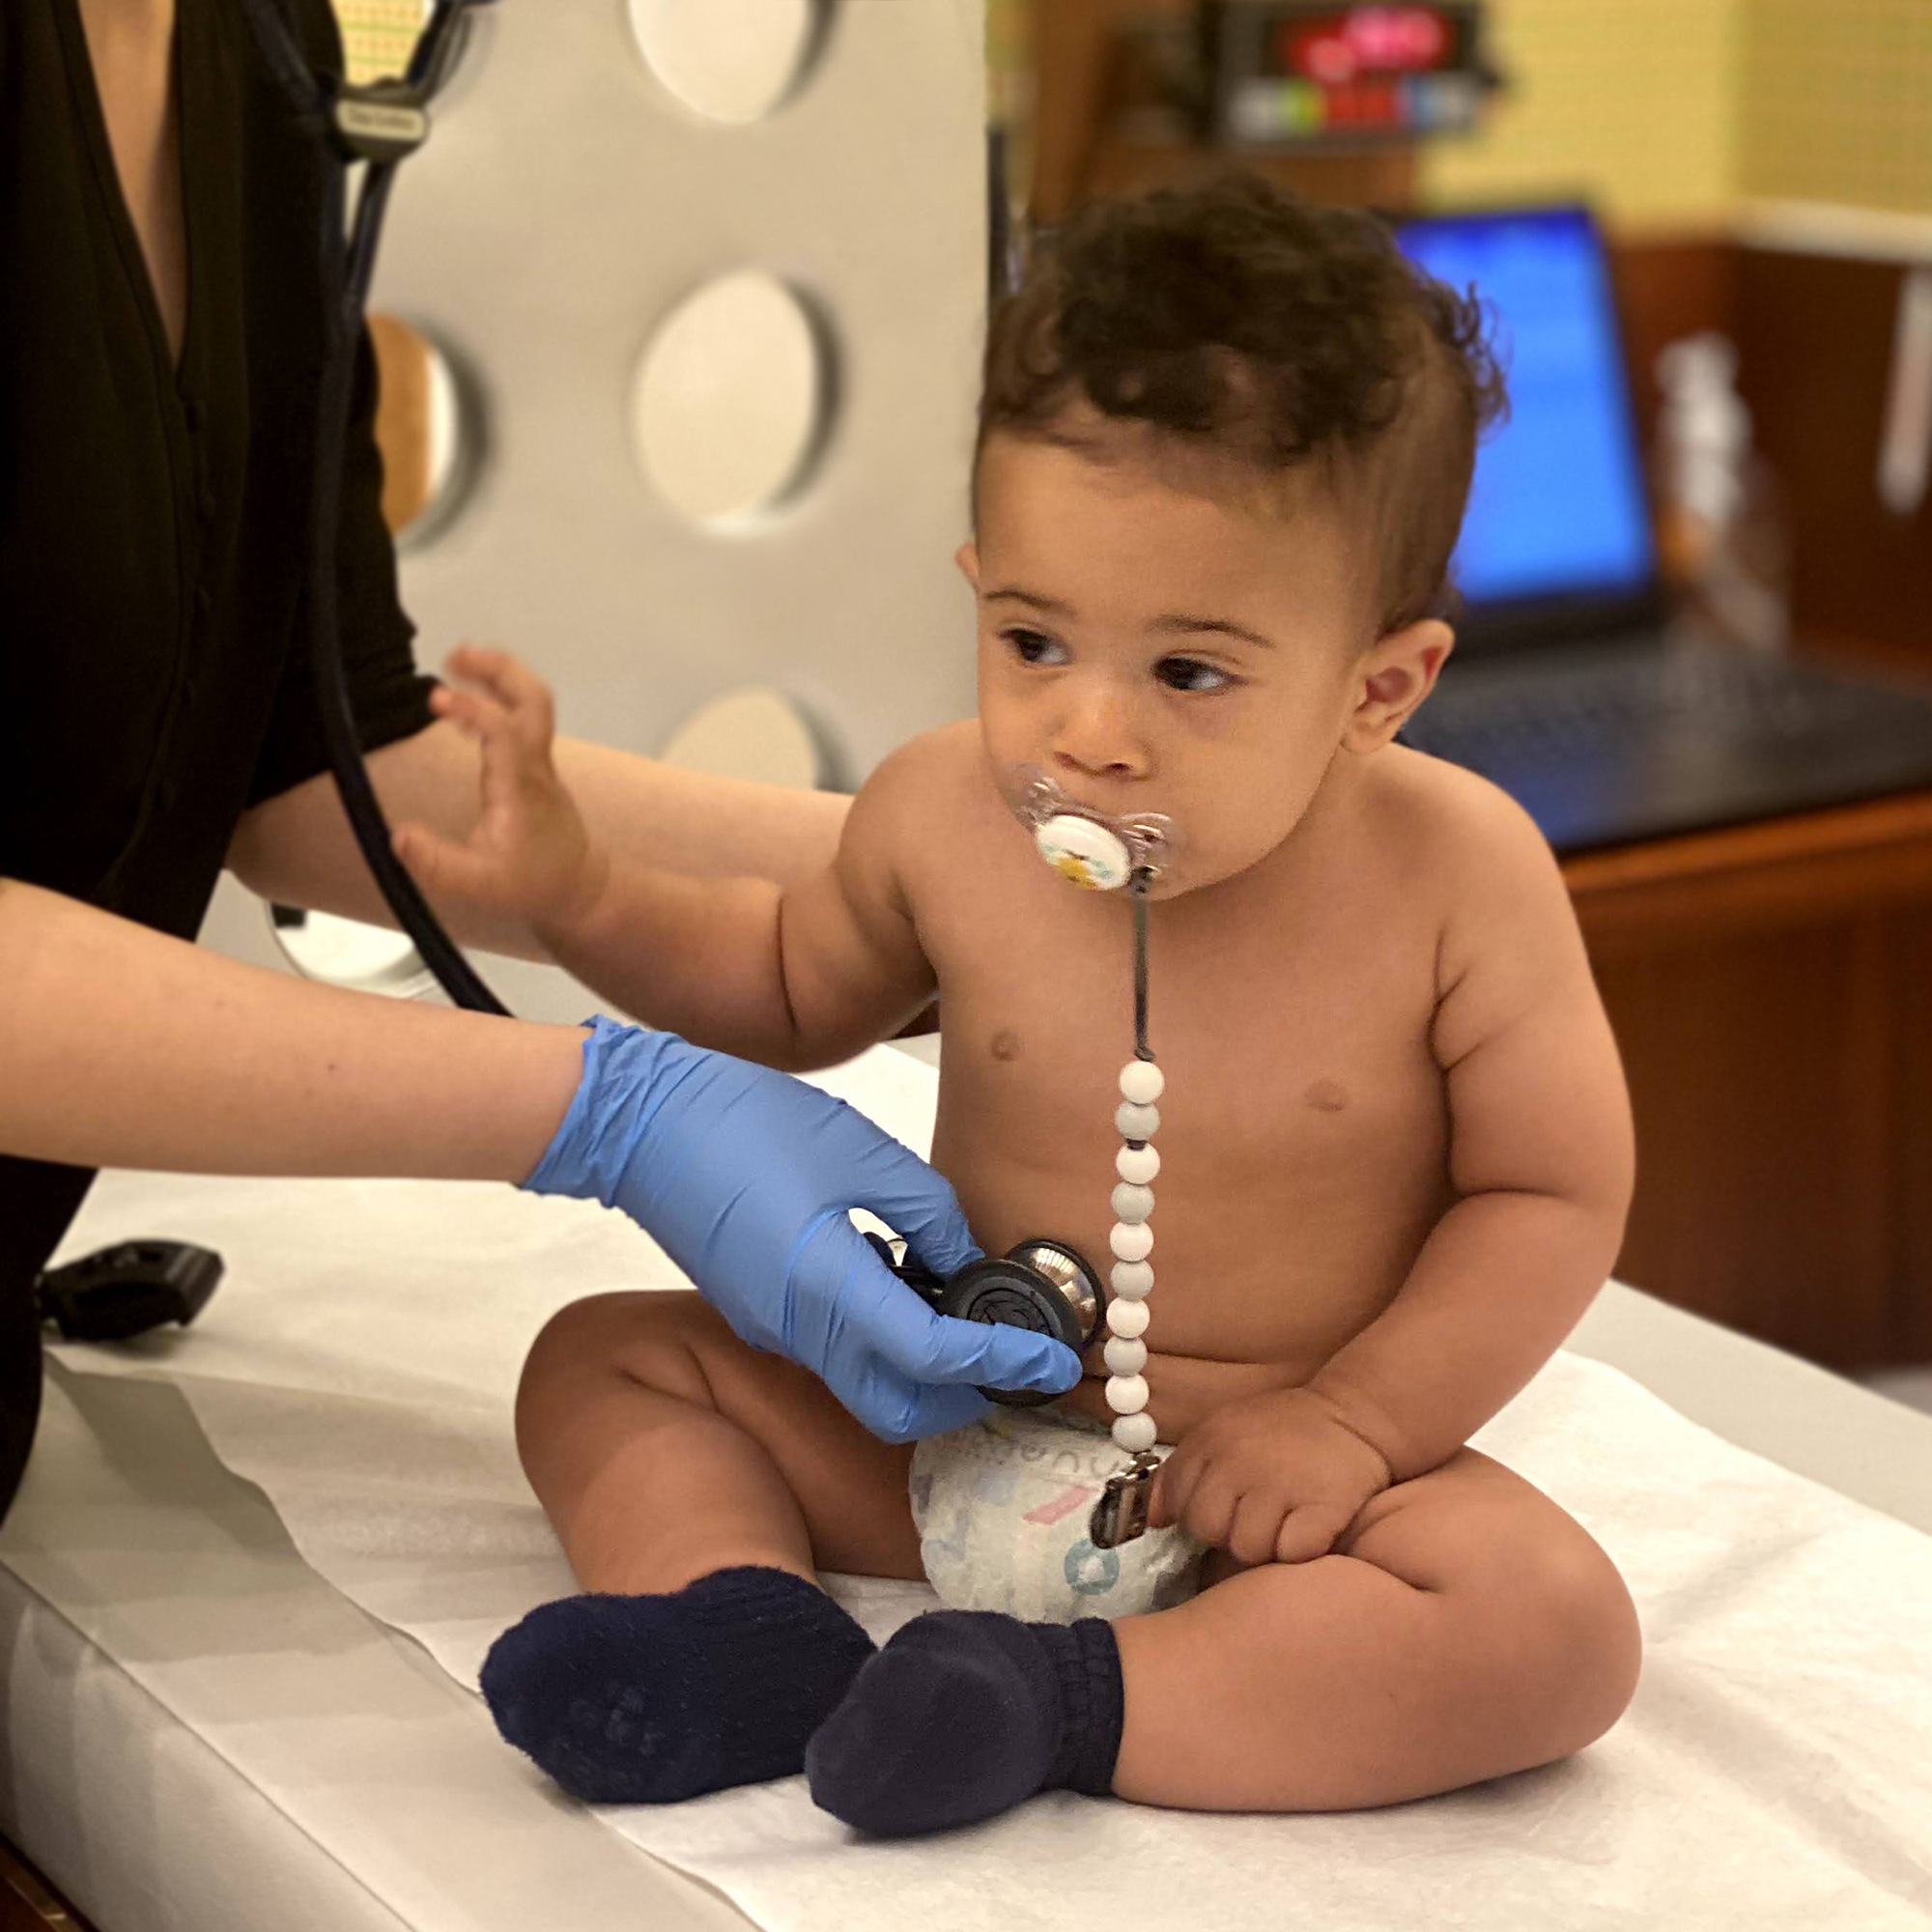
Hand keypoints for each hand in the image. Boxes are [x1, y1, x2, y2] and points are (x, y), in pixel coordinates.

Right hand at [392, 645, 608, 938]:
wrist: (577, 886)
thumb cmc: (532, 883)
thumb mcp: (480, 885)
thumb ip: (438, 865)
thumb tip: (399, 837)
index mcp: (519, 787)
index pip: (504, 731)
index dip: (474, 709)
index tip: (436, 700)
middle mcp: (533, 766)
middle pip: (534, 699)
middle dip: (499, 668)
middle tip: (454, 655)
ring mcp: (538, 760)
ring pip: (532, 700)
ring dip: (497, 673)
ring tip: (454, 661)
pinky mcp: (534, 762)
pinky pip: (522, 714)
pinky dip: (496, 694)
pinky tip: (463, 699)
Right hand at [522, 1016, 1083, 1440]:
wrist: (643, 1124)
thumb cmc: (750, 1123)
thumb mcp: (861, 1152)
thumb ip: (928, 1215)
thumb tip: (970, 1263)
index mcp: (827, 1289)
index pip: (934, 1359)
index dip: (1002, 1363)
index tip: (1054, 1359)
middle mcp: (798, 1330)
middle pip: (898, 1410)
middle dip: (964, 1397)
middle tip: (1010, 1352)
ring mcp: (772, 1330)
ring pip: (865, 1387)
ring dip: (924, 1370)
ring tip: (968, 1310)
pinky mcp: (759, 1314)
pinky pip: (834, 1351)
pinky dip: (882, 1338)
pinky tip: (902, 1279)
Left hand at [1148, 1385, 1393, 1565]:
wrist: (1354, 1416)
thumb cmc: (1283, 1431)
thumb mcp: (1222, 1432)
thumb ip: (1182, 1471)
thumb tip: (1152, 1518)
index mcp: (1210, 1441)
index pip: (1178, 1502)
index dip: (1197, 1513)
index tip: (1225, 1506)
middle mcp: (1238, 1461)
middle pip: (1207, 1529)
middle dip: (1227, 1532)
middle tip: (1258, 1516)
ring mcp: (1280, 1485)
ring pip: (1247, 1549)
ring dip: (1265, 1545)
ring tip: (1285, 1521)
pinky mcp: (1322, 1508)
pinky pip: (1291, 1553)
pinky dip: (1299, 1550)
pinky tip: (1308, 1530)